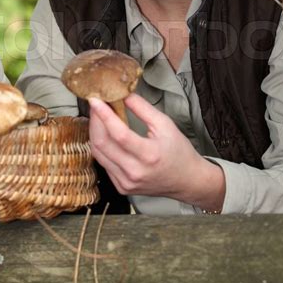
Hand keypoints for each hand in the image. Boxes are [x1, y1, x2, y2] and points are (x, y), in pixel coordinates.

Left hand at [89, 93, 225, 209]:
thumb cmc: (178, 151)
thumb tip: (123, 95)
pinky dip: (102, 147)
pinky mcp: (121, 187)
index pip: (118, 133)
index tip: (95, 100)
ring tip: (99, 118)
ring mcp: (126, 182)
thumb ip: (142, 108)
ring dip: (95, 133)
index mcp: (148, 155)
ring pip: (98, 154)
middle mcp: (135, 172)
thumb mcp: (165, 124)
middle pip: (102, 144)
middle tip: (96, 106)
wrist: (187, 179)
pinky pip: (104, 164)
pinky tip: (106, 136)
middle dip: (95, 121)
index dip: (103, 115)